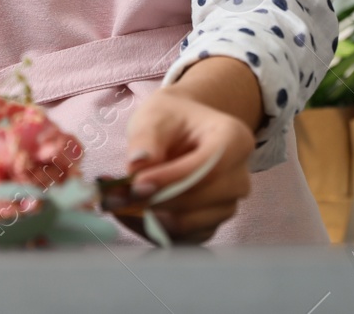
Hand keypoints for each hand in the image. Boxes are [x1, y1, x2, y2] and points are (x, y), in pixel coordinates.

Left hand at [123, 62, 258, 243]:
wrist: (183, 131)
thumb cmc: (172, 118)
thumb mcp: (156, 115)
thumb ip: (146, 138)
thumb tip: (138, 164)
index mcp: (235, 139)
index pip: (209, 168)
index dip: (172, 179)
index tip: (136, 183)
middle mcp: (238, 176)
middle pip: (199, 200)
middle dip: (154, 201)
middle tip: (115, 195)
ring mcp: (227, 204)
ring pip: (189, 223)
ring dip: (149, 217)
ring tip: (117, 201)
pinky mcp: (210, 224)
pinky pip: (182, 238)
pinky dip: (152, 228)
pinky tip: (129, 212)